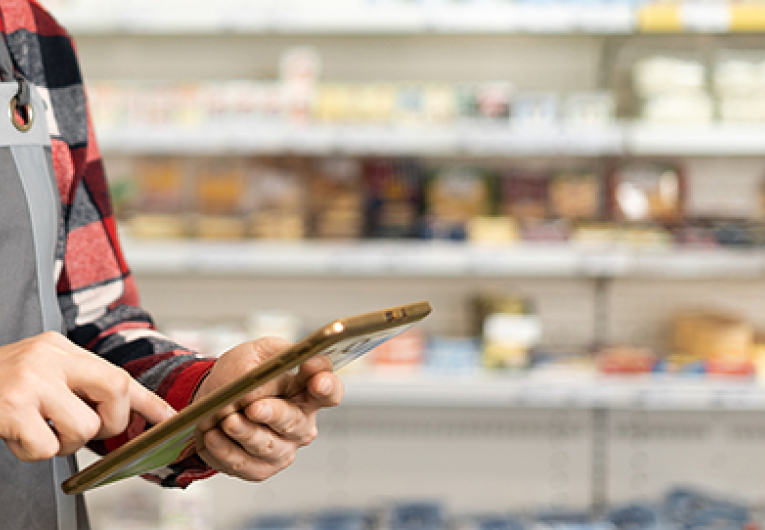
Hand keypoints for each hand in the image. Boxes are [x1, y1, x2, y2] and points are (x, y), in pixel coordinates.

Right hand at [0, 331, 174, 460]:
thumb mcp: (40, 373)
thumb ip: (77, 385)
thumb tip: (124, 412)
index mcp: (60, 348)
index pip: (118, 374)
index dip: (148, 401)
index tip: (171, 419)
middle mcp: (49, 357)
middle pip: (114, 393)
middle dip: (109, 424)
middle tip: (81, 429)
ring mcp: (29, 381)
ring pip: (82, 428)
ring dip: (66, 443)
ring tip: (39, 431)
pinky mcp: (10, 408)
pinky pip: (46, 447)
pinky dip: (35, 453)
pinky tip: (16, 437)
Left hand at [193, 337, 343, 481]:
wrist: (211, 401)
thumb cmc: (240, 376)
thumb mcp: (255, 352)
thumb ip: (270, 359)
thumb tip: (268, 379)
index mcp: (307, 391)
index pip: (330, 391)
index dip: (327, 386)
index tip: (317, 379)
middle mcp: (300, 423)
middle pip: (296, 422)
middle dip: (274, 414)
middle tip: (254, 406)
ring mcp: (282, 448)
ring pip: (267, 445)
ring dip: (245, 432)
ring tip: (227, 420)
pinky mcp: (259, 468)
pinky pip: (243, 462)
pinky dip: (225, 449)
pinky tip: (214, 434)